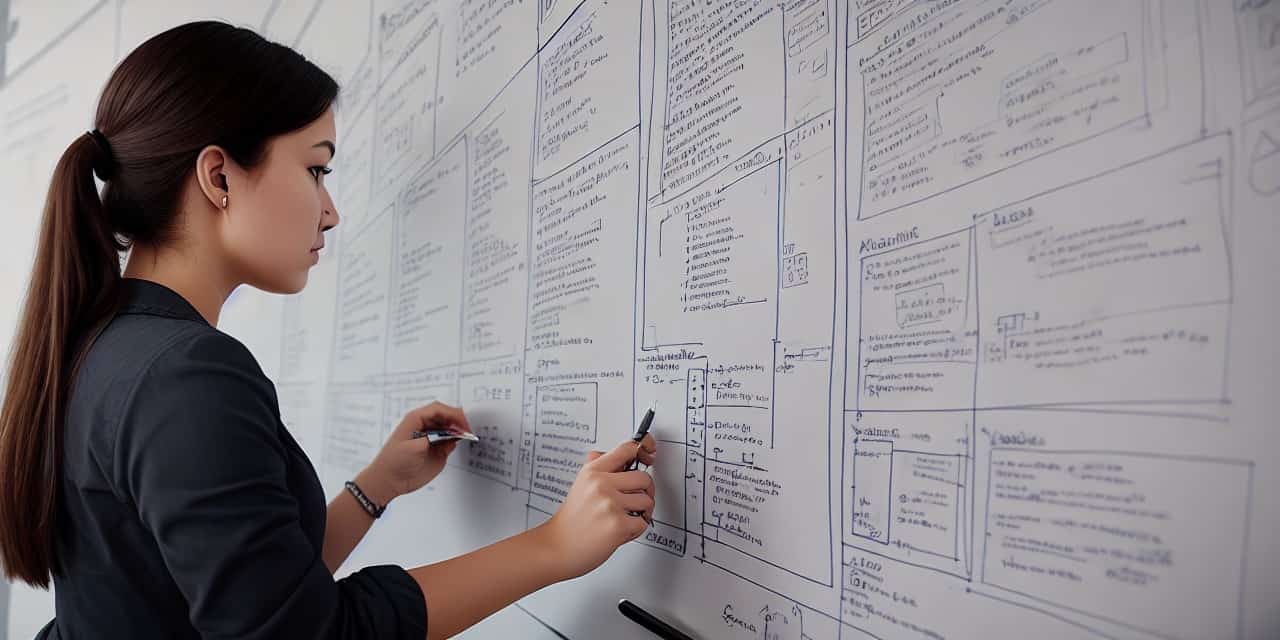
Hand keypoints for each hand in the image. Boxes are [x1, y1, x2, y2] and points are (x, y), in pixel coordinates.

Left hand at [360, 402, 471, 503]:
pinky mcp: (437, 450)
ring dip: (459, 429)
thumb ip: (435, 440)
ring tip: (467, 435)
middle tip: (467, 429)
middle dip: (457, 420)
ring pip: (450, 427)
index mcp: (415, 420)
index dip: (452, 414)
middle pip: (446, 416)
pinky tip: (462, 442)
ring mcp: (432, 438)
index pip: (438, 410)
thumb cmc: (394, 462)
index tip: (462, 423)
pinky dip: (458, 440)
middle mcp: (425, 426)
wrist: (389, 481)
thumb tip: (451, 436)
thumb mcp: (414, 448)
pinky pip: (451, 440)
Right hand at [533, 434, 656, 580]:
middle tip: (635, 500)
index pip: (626, 449)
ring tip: (624, 518)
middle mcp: (601, 484)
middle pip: (644, 477)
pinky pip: (643, 522)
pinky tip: (620, 531)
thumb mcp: (581, 484)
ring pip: (647, 501)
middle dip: (645, 491)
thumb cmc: (571, 520)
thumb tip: (623, 454)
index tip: (649, 454)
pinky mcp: (618, 524)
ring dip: (641, 512)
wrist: (558, 547)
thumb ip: (600, 467)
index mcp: (592, 471)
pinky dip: (635, 530)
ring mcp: (610, 504)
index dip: (644, 448)